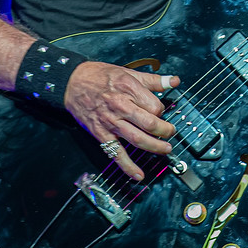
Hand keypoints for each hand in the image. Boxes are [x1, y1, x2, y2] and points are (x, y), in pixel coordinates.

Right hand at [63, 61, 179, 180]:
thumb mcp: (128, 72)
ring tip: (166, 149)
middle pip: (149, 123)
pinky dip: (128, 166)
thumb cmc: (101, 76)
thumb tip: (174, 81)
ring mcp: (110, 122)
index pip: (154, 105)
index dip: (162, 110)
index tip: (161, 111)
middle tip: (171, 133)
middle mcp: (120, 106)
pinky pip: (116, 153)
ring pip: (137, 139)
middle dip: (164, 131)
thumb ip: (153, 80)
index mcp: (129, 89)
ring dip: (154, 147)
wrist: (73, 83)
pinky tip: (138, 175)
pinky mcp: (101, 134)